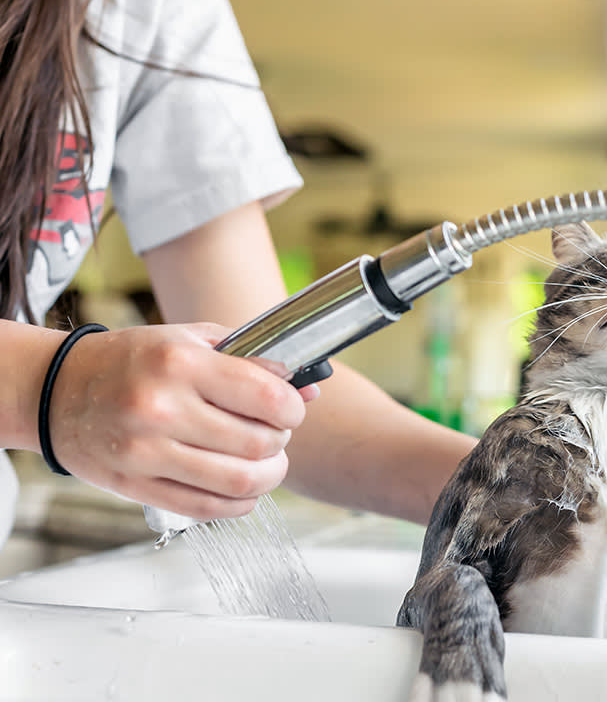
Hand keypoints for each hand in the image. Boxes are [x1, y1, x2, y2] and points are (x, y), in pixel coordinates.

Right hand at [45, 322, 309, 519]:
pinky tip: (244, 490)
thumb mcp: (191, 341)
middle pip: (259, 442)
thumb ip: (251, 360)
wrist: (56, 390)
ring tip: (267, 462)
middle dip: (281, 441)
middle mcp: (162, 408)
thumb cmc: (132, 360)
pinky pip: (207, 508)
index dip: (292, 408)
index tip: (290, 409)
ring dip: (269, 476)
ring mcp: (146, 452)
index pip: (267, 397)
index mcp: (180, 362)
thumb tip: (309, 389)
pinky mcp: (135, 486)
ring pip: (240, 481)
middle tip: (275, 434)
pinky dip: (240, 504)